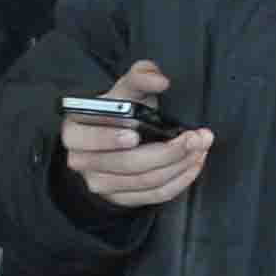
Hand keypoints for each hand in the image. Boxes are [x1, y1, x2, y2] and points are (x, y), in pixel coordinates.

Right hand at [60, 59, 210, 214]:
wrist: (112, 136)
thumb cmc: (118, 111)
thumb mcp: (125, 89)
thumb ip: (141, 77)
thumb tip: (159, 80)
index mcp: (74, 131)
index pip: (90, 139)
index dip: (111, 138)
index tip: (136, 133)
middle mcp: (82, 161)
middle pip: (127, 163)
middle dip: (167, 151)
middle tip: (194, 138)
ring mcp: (101, 184)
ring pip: (146, 180)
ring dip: (179, 164)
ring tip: (200, 147)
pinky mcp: (121, 198)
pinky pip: (154, 195)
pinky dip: (179, 181)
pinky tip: (193, 164)